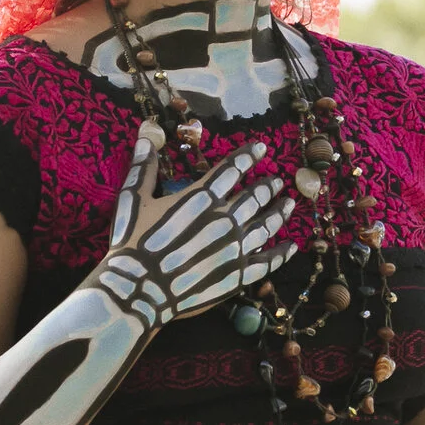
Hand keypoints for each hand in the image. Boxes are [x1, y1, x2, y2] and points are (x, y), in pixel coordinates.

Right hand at [94, 127, 295, 327]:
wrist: (137, 291)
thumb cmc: (132, 242)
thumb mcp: (132, 199)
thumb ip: (144, 167)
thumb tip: (145, 133)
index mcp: (202, 197)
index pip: (232, 169)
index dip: (249, 156)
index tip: (262, 148)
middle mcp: (225, 219)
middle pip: (255, 196)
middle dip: (268, 185)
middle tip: (278, 180)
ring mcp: (235, 249)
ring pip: (266, 225)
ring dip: (279, 212)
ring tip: (290, 203)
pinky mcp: (237, 276)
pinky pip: (267, 263)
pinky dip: (281, 254)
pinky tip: (292, 247)